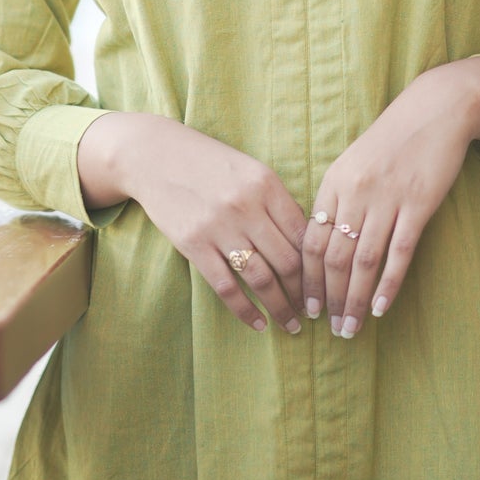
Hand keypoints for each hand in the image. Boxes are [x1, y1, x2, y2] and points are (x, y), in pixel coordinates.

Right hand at [77, 113, 307, 334]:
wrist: (155, 155)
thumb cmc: (209, 163)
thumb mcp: (250, 170)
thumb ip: (276, 202)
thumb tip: (304, 243)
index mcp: (267, 184)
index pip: (303, 234)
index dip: (317, 265)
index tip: (324, 284)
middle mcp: (247, 206)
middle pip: (288, 261)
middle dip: (304, 292)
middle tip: (312, 311)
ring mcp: (220, 227)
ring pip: (261, 279)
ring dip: (281, 308)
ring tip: (291, 324)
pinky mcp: (194, 245)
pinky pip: (226, 287)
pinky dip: (246, 311)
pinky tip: (259, 324)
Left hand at [302, 56, 479, 337]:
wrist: (433, 111)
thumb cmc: (391, 140)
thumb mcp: (353, 163)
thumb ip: (337, 199)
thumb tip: (320, 244)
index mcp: (334, 182)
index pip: (312, 241)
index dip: (308, 279)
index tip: (307, 308)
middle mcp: (356, 193)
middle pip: (335, 257)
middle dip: (330, 298)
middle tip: (330, 329)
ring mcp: (387, 199)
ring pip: (363, 261)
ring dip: (355, 299)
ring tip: (352, 328)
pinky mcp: (418, 205)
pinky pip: (399, 253)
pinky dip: (388, 284)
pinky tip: (381, 307)